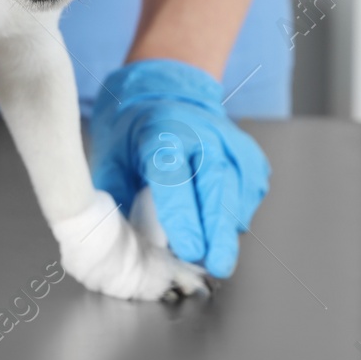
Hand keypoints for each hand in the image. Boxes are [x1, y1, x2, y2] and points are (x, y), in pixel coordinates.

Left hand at [89, 59, 269, 277]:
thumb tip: (114, 246)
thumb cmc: (134, 130)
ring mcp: (232, 142)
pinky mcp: (250, 155)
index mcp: (161, 132)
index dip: (184, 218)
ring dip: (228, 228)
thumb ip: (114, 199)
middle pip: (217, 186)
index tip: (189, 250)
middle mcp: (202, 133)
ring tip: (214, 254)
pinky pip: (250, 193)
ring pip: (239, 193)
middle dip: (219, 232)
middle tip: (217, 267)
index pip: (174, 178)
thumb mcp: (110, 156)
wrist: (166, 92)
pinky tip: (220, 224)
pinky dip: (237, 215)